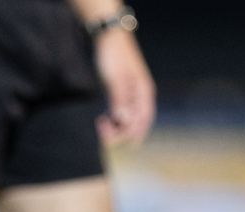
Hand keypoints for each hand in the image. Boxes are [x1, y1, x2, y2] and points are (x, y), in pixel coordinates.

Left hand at [93, 29, 154, 146]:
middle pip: (136, 124)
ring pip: (128, 121)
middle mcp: (141, 97)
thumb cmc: (114, 56)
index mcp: (144, 92)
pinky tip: (102, 120)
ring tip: (100, 123)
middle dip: (121, 132)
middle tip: (101, 130)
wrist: (109, 39)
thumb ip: (121, 99)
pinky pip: (121, 115)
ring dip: (116, 128)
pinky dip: (113, 121)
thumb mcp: (116, 77)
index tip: (115, 138)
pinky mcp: (121, 96)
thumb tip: (124, 120)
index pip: (143, 120)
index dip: (132, 134)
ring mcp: (132, 97)